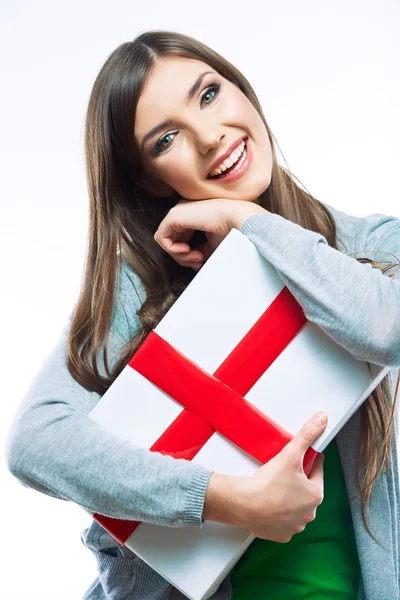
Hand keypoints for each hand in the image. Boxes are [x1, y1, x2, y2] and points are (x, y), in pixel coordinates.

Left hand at [153, 198, 267, 269]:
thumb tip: (192, 263)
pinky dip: (172, 250)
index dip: (188, 255)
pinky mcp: (172, 216)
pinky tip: (187, 251)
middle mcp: (183, 212)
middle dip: (183, 257)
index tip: (201, 261)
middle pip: (172, 241)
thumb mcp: (212, 244)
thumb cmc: (231, 230)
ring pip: (166, 241)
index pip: (181, 240)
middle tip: (198, 262)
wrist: (237, 219)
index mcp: (192, 216)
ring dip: (180, 256)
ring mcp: (177, 212)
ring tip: (196, 257)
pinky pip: (161, 238)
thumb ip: (200, 251)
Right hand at [203, 411, 326, 541]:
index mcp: (316, 495)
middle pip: (305, 490)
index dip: (307, 462)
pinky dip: (277, 513)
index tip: (297, 458)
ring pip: (295, 507)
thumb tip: (322, 419)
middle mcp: (309, 514)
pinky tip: (268, 504)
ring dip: (288, 498)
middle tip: (282, 472)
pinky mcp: (280, 535)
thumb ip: (307, 435)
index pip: (316, 472)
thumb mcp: (290, 454)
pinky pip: (283, 521)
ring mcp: (295, 526)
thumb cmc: (268, 483)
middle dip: (297, 481)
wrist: (244, 504)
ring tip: (274, 488)